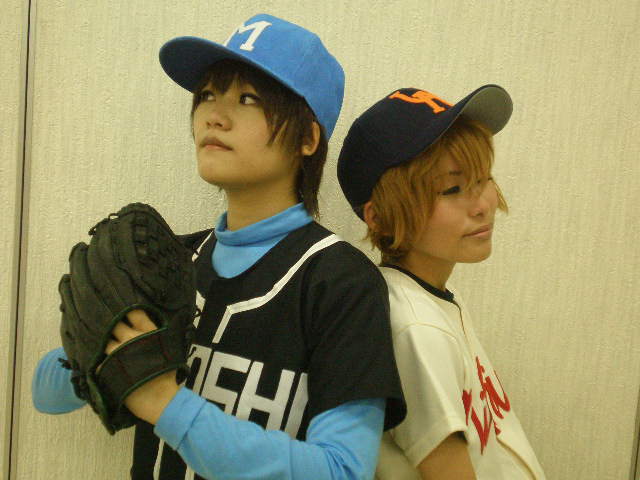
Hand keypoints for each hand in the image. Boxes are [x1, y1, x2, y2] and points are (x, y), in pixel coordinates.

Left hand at [106, 309, 179, 424]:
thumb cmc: (167, 376)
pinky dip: (100, 364)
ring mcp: (118, 352)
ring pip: (105, 343)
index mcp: (148, 332)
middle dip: (114, 328)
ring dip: (107, 347)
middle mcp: (131, 338)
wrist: (161, 399)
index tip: (124, 314)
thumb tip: (144, 329)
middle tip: (114, 333)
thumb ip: (155, 338)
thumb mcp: (168, 350)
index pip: (134, 313)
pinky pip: (99, 362)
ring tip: (110, 353)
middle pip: (116, 325)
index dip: (127, 312)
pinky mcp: (108, 368)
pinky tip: (104, 367)